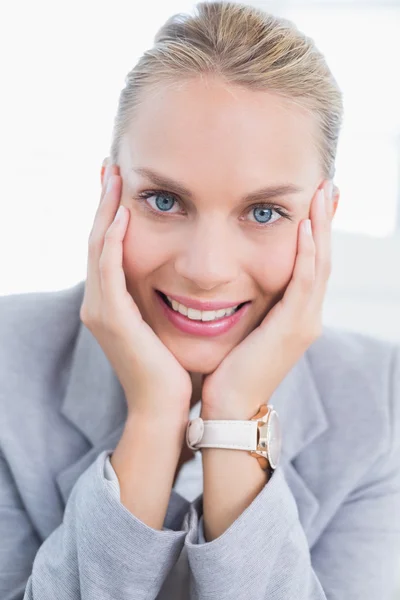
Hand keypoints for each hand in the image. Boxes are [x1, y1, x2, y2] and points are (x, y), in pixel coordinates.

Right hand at [80, 160, 191, 422]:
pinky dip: (113, 242)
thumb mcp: (164, 323)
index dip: (112, 212)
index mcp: (113, 301)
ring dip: (105, 211)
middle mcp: (100, 301)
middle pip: (97, 239)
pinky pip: (108, 271)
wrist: (165, 407)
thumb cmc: (172, 366)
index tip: (123, 181)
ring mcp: (101, 309)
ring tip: (114, 177)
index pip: (109, 245)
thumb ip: (162, 297)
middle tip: (112, 166)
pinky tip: (122, 216)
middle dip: (104, 202)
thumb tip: (185, 274)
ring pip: (97, 248)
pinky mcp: (111, 318)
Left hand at [200, 182, 332, 419]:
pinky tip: (304, 227)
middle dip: (325, 221)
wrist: (229, 407)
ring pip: (320, 264)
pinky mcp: (293, 328)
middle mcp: (307, 315)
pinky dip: (306, 254)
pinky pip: (304, 283)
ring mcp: (304, 322)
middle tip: (328, 186)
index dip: (315, 231)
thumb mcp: (244, 331)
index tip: (313, 200)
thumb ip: (250, 306)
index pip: (311, 264)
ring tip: (323, 193)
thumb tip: (235, 283)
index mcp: (295, 315)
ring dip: (321, 227)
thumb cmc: (229, 369)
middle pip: (322, 258)